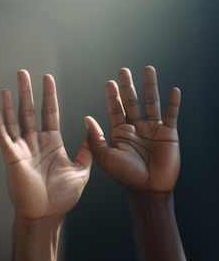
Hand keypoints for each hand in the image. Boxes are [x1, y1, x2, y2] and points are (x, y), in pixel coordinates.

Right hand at [0, 70, 91, 219]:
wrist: (47, 215)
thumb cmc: (63, 197)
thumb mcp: (81, 171)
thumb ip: (86, 150)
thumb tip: (92, 129)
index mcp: (52, 144)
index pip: (50, 113)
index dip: (48, 96)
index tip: (47, 78)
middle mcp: (35, 143)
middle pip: (30, 111)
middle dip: (28, 92)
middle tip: (24, 72)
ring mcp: (22, 149)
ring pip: (16, 120)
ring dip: (12, 103)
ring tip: (10, 85)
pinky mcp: (12, 158)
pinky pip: (4, 137)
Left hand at [85, 66, 179, 196]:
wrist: (148, 189)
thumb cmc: (125, 176)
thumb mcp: (105, 158)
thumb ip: (95, 139)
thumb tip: (86, 118)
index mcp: (119, 132)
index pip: (115, 109)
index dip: (112, 96)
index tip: (109, 82)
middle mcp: (135, 127)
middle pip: (131, 101)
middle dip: (127, 86)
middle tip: (123, 70)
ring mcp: (152, 129)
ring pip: (151, 103)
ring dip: (149, 86)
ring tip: (147, 70)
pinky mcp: (168, 134)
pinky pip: (172, 115)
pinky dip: (173, 103)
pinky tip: (174, 91)